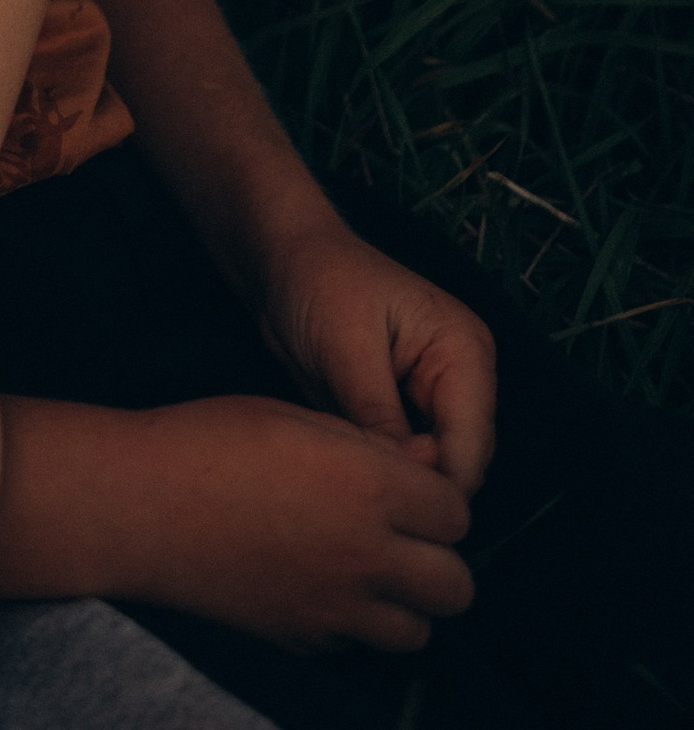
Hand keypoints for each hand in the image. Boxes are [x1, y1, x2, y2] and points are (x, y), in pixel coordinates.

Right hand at [103, 389, 474, 650]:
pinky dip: (356, 623)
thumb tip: (421, 474)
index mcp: (369, 488)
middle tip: (403, 535)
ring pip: (418, 631)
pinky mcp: (304, 640)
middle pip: (455, 587)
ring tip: (370, 569)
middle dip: (440, 559)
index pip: (458, 513)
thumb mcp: (297, 417)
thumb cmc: (212, 440)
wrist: (142, 505)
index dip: (438, 499)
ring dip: (406, 602)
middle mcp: (366, 557)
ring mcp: (336, 609)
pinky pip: (360, 646)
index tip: (411, 489)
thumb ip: (369, 448)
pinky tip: (321, 586)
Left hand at [257, 214, 497, 498]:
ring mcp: (437, 396)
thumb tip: (407, 482)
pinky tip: (349, 463)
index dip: (436, 483)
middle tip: (358, 485)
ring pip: (435, 468)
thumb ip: (379, 416)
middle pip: (461, 464)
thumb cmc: (316, 282)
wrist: (282, 259)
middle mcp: (462, 378)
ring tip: (350, 472)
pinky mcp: (407, 410)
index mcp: (465, 351)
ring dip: (398, 478)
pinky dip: (384, 467)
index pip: (471, 444)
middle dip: (416, 484)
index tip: (384, 494)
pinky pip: (407, 458)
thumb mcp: (345, 348)